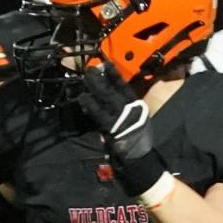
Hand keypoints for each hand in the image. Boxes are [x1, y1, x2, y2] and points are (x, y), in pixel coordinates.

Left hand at [78, 63, 168, 197]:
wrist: (140, 157)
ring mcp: (120, 117)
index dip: (115, 75)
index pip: (124, 86)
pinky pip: (98, 113)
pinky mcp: (111, 127)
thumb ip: (127, 109)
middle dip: (101, 78)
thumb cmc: (139, 140)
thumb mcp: (139, 120)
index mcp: (137, 106)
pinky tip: (82, 98)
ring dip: (94, 87)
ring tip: (86, 78)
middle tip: (91, 68)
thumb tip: (112, 98)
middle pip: (112, 90)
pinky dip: (90, 105)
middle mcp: (129, 109)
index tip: (107, 64)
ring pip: (105, 98)